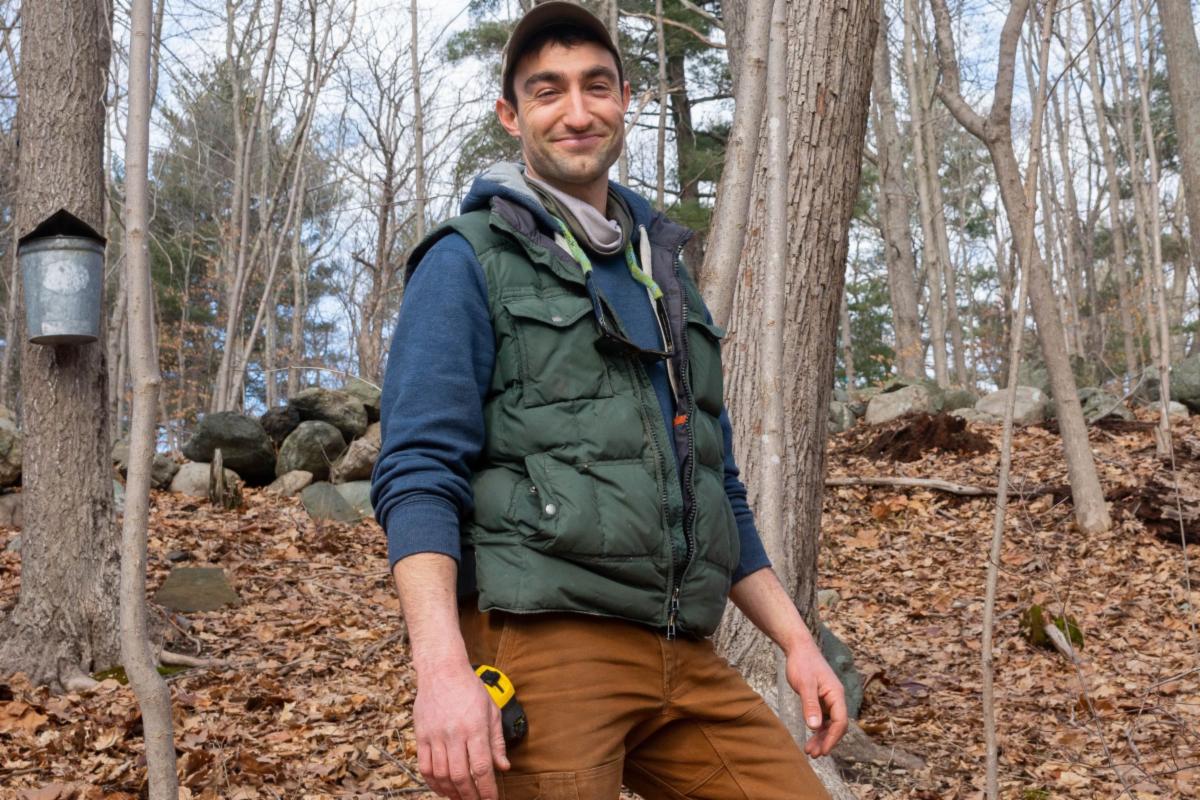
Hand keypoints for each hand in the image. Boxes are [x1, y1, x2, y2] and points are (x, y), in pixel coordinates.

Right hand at [413, 659, 510, 798]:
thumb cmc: (470, 689)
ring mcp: (435, 736)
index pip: (481, 767)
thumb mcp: (491, 710)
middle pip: (460, 776)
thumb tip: (503, 767)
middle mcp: (454, 734)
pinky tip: (442, 788)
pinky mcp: (421, 736)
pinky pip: (424, 767)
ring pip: (441, 775)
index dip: (487, 790)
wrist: (442, 670)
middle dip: (469, 796)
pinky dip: (432, 783)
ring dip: (451, 792)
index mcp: (475, 727)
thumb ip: (497, 741)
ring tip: (460, 798)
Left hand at [784, 641, 847, 756]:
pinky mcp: (821, 699)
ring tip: (809, 751)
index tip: (823, 751)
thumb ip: (810, 705)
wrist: (798, 648)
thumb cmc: (802, 663)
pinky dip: (817, 729)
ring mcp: (829, 699)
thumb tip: (815, 727)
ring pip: (829, 724)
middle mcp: (835, 698)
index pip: (840, 721)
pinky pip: (822, 718)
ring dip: (821, 737)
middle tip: (814, 754)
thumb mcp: (805, 685)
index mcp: (836, 694)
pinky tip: (810, 737)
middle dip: (826, 741)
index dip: (833, 738)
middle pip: (836, 726)